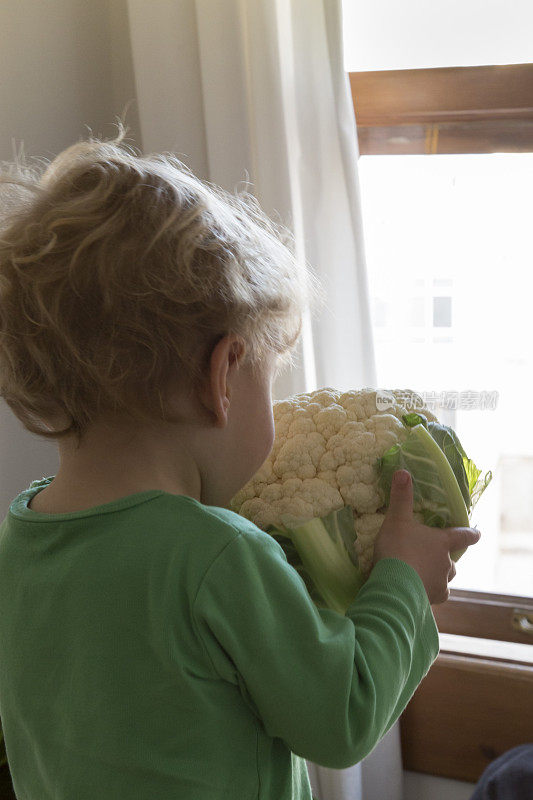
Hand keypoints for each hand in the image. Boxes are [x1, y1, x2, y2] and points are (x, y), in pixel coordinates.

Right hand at [373, 469, 480, 604]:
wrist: (394, 585)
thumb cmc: (398, 548)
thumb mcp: (397, 519)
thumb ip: (401, 497)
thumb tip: (402, 471)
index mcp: (443, 542)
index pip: (464, 536)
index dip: (471, 534)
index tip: (477, 534)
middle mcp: (447, 563)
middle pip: (453, 561)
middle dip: (445, 559)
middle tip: (431, 556)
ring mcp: (441, 582)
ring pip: (445, 578)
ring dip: (437, 575)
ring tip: (421, 574)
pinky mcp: (433, 599)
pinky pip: (436, 594)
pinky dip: (428, 591)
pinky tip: (418, 591)